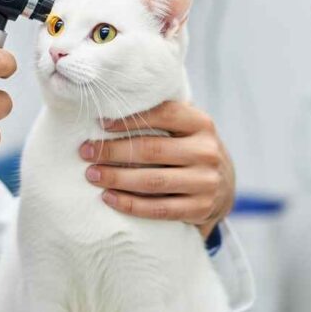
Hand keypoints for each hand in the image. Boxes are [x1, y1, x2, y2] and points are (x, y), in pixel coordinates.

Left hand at [79, 101, 234, 238]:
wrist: (225, 185)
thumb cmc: (191, 148)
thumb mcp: (188, 127)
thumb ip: (162, 114)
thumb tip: (114, 103)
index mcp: (202, 124)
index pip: (162, 114)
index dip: (129, 119)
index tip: (100, 123)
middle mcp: (207, 151)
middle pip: (152, 150)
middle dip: (112, 150)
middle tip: (86, 151)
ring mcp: (205, 182)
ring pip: (152, 182)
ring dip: (116, 178)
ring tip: (92, 174)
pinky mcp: (199, 208)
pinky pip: (158, 209)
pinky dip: (129, 204)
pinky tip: (108, 198)